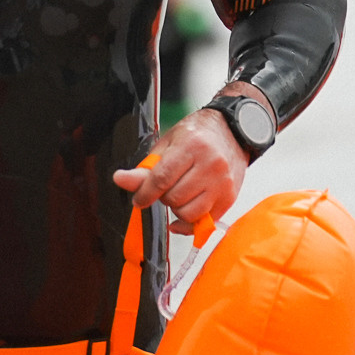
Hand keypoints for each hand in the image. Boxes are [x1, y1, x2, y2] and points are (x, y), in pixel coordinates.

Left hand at [111, 96, 258, 236]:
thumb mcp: (168, 143)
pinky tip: (185, 212)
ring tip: (180, 193)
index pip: (162, 179)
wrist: (232, 131)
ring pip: (188, 213)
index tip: (139, 199)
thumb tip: (122, 180)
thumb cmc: (198, 134)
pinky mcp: (229, 198)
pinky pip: (203, 222)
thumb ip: (146, 167)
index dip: (145, 193)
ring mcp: (222, 183)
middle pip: (174, 198)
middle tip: (167, 186)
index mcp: (192, 146)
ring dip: (177, 208)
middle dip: (163, 196)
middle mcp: (210, 165)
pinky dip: (189, 222)